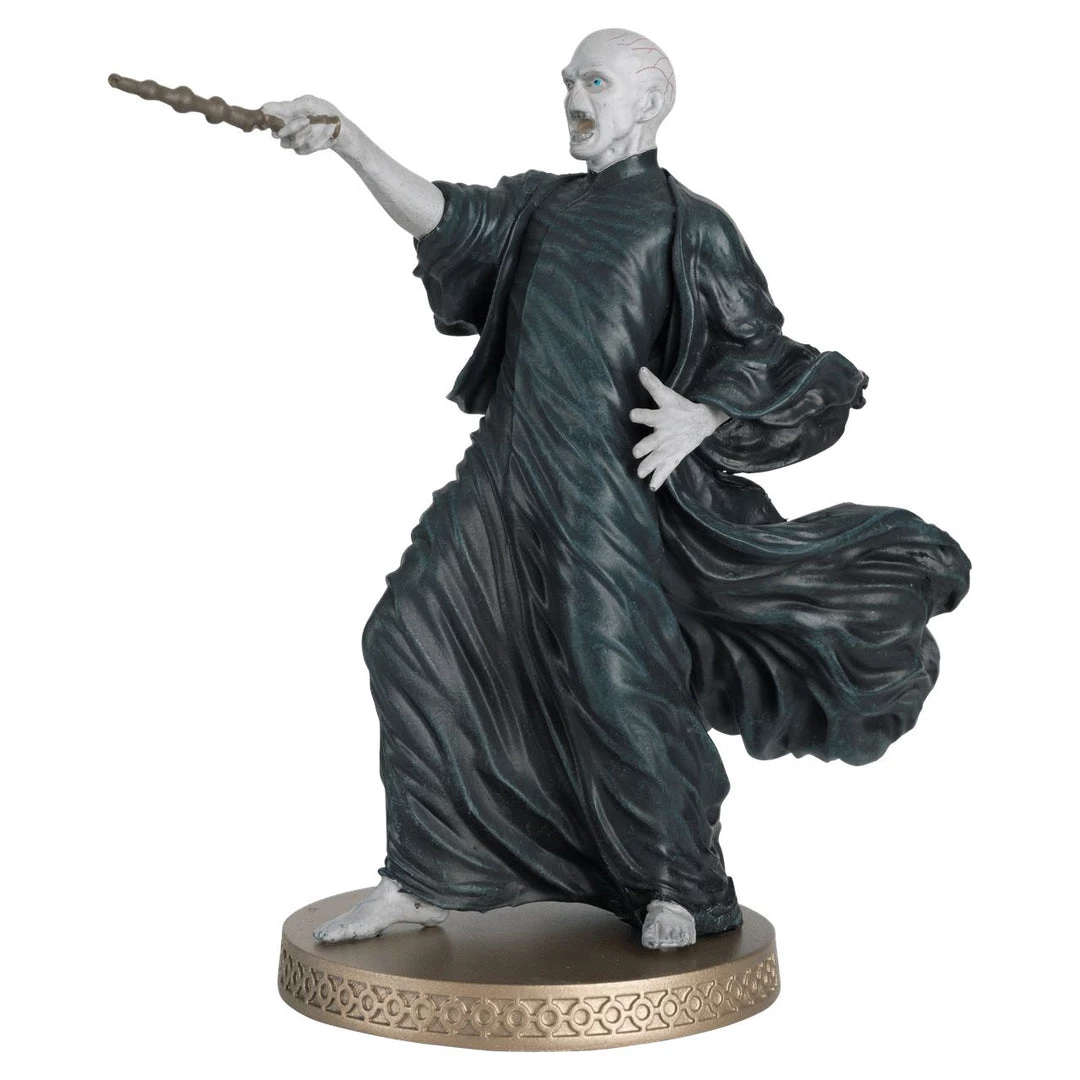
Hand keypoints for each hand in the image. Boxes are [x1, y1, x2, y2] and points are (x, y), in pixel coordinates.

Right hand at [261, 95, 342, 154]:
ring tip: (315, 128)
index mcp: (284, 111)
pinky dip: (313, 143)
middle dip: (292, 128)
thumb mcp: (308, 104)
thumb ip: (288, 107)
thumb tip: (266, 108)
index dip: (264, 117)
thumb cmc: (324, 111)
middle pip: (276, 133)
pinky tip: (323, 137)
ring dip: (303, 136)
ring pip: (287, 144)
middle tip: (307, 121)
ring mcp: (292, 138)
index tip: (269, 118)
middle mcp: (285, 125)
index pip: (266, 114)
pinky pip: (300, 149)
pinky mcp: (301, 148)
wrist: (340, 128)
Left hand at [629, 368, 727, 489]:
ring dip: (650, 466)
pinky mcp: (675, 456)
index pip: (651, 414)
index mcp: (663, 417)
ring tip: (640, 474)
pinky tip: (652, 487)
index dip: (642, 414)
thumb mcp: (667, 395)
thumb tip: (640, 369)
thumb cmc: (680, 407)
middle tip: (636, 452)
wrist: (702, 421)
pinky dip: (660, 478)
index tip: (632, 414)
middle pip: (654, 441)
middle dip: (646, 447)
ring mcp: (671, 447)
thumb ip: (652, 385)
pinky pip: (667, 469)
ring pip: (659, 458)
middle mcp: (666, 434)